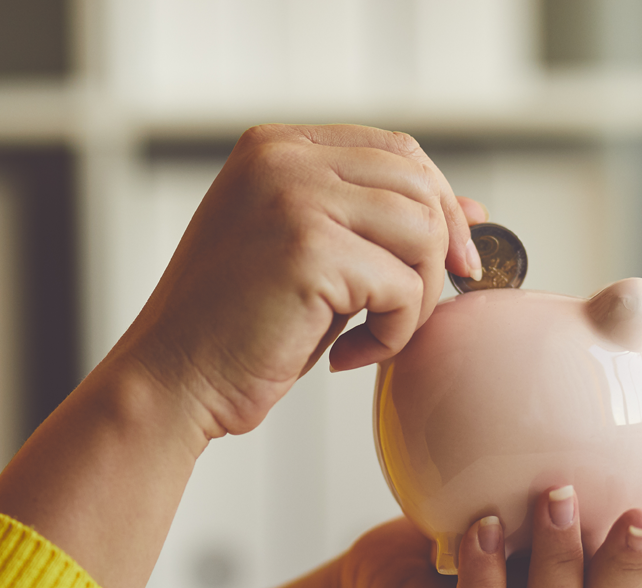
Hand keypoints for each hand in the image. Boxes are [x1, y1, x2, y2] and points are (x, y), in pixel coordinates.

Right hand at [117, 124, 484, 439]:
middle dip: (438, 253)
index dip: (438, 204)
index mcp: (274, 149)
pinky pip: (403, 287)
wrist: (170, 383)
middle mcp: (282, 159)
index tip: (452, 262)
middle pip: (417, 182)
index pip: (394, 150)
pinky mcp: (309, 251)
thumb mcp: (306, 261)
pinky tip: (346, 358)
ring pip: (421, 231)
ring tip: (371, 337)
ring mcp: (293, 198)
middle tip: (417, 312)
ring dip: (414, 299)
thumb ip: (371, 226)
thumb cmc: (231, 335)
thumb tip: (471, 213)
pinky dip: (392, 335)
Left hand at [333, 487, 641, 587]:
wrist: (381, 580)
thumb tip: (622, 446)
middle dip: (624, 568)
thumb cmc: (464, 546)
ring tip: (556, 499)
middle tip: (639, 514)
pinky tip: (485, 529)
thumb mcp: (525, 526)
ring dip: (559, 563)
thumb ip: (571, 515)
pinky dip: (485, 577)